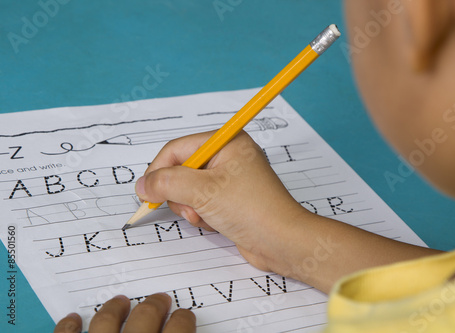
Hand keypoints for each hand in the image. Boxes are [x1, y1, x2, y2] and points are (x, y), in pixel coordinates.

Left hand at [53, 293, 194, 332]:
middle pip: (145, 317)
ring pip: (106, 322)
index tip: (184, 316)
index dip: (184, 320)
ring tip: (119, 301)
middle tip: (159, 300)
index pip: (180, 329)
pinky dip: (68, 327)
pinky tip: (73, 320)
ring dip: (114, 309)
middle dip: (155, 305)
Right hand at [135, 131, 308, 273]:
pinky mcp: (230, 200)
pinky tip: (215, 223)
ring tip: (205, 216)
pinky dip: (201, 214)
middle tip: (191, 206)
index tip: (147, 192)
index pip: (178, 148)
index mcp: (227, 141)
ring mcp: (229, 179)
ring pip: (189, 189)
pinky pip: (201, 202)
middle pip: (182, 169)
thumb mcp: (203, 191)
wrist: (282, 242)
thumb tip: (143, 185)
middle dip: (180, 193)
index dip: (159, 170)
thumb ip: (167, 183)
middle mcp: (229, 156)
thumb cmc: (252, 209)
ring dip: (190, 207)